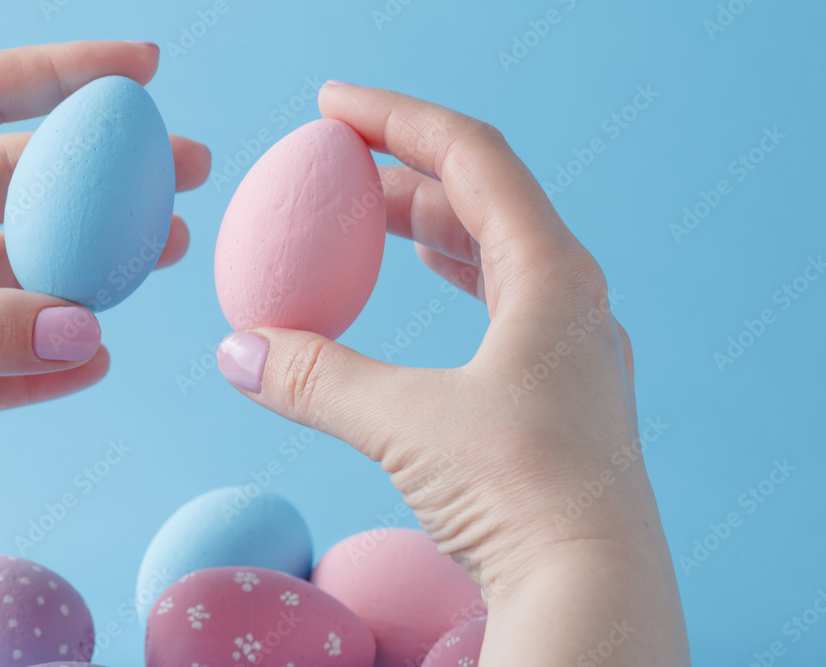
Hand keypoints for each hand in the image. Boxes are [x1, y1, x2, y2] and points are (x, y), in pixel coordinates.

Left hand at [0, 41, 209, 479]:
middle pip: (19, 188)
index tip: (140, 70)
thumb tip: (85, 330)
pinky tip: (97, 361)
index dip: (59, 74)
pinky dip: (45, 369)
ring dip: (91, 272)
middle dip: (105, 175)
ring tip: (163, 258)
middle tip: (186, 172)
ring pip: (18, 280)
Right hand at [216, 83, 688, 664]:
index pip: (472, 156)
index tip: (332, 105)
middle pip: (483, 196)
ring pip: (493, 249)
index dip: (397, 119)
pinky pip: (498, 299)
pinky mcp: (558, 385)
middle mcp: (571, 296)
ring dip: (429, 223)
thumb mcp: (405, 423)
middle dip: (405, 170)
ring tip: (372, 212)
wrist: (592, 586)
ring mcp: (571, 341)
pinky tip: (425, 279)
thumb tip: (237, 350)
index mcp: (551, 273)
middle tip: (338, 162)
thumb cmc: (521, 495)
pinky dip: (452, 275)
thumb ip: (317, 378)